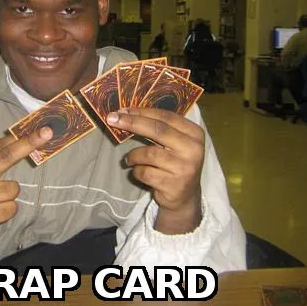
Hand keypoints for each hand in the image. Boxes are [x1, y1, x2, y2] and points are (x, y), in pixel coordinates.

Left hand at [106, 108, 203, 234]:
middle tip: (112, 119)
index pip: (166, 117)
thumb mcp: (174, 143)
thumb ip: (158, 128)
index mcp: (194, 134)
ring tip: (130, 159)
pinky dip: (136, 171)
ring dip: (133, 155)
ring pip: (148, 153)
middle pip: (158, 130)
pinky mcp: (173, 185)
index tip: (122, 109)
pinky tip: (139, 171)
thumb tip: (124, 112)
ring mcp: (184, 168)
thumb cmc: (174, 162)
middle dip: (132, 123)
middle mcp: (193, 149)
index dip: (142, 112)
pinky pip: (145, 172)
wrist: (184, 196)